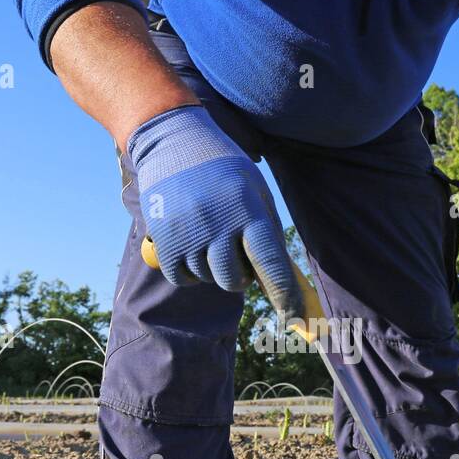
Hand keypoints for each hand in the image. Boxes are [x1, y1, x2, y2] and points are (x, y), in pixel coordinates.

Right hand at [128, 105, 303, 318]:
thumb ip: (268, 235)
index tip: (293, 317)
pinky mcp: (164, 240)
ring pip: (208, 279)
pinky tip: (190, 245)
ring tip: (208, 233)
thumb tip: (280, 282)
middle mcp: (219, 225)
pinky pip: (182, 278)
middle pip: (234, 281)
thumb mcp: (255, 192)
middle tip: (234, 251)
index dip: (284, 295)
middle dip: (238, 276)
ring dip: (212, 268)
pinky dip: (188, 271)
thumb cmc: (224, 170)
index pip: (271, 264)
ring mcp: (189, 234)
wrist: (174, 141)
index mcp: (249, 212)